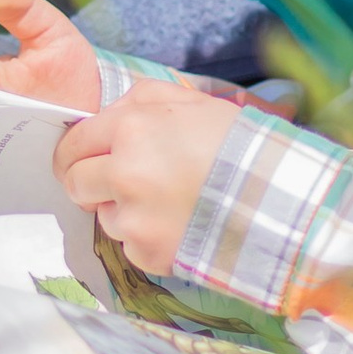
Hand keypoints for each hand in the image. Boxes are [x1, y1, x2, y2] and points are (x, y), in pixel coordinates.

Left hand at [53, 81, 238, 275]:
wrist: (279, 200)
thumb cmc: (238, 146)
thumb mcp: (193, 102)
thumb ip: (142, 100)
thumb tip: (109, 113)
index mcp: (131, 129)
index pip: (74, 143)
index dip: (75, 152)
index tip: (83, 159)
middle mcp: (124, 173)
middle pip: (74, 183)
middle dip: (88, 182)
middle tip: (114, 183)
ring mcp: (133, 218)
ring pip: (103, 216)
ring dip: (124, 211)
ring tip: (167, 203)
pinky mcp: (146, 253)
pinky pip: (130, 246)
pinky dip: (147, 238)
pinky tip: (179, 225)